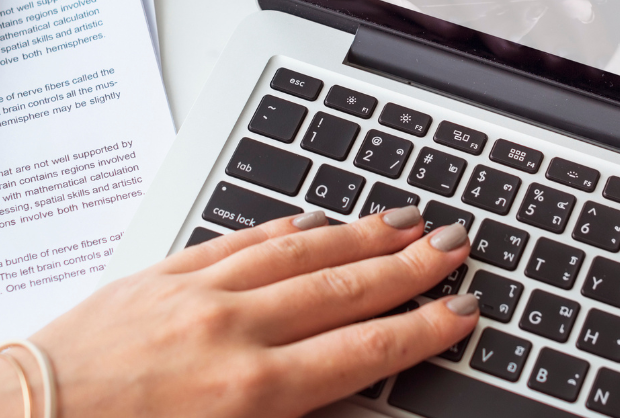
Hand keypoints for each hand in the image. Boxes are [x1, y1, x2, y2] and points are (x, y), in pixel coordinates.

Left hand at [0, 206, 475, 417]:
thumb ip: (286, 417)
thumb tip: (336, 390)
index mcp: (251, 393)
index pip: (362, 352)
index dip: (419, 328)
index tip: (460, 309)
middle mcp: (232, 333)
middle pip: (342, 291)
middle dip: (407, 267)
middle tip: (455, 245)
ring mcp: (195, 296)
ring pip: (298, 254)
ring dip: (358, 235)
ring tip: (403, 220)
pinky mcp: (159, 276)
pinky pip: (236, 242)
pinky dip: (282, 229)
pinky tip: (310, 221)